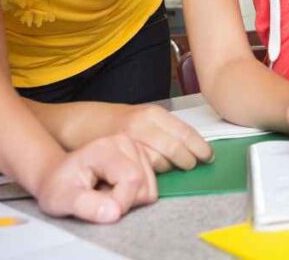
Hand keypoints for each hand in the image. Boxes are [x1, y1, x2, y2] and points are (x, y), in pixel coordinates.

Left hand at [34, 134, 156, 222]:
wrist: (58, 176)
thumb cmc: (58, 187)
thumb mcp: (61, 200)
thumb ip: (86, 206)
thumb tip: (115, 213)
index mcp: (105, 148)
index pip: (131, 179)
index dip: (121, 203)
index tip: (100, 212)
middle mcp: (125, 142)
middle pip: (144, 185)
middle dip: (124, 202)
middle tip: (99, 199)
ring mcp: (136, 148)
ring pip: (150, 188)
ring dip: (130, 200)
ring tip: (105, 194)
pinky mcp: (142, 157)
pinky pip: (150, 187)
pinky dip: (134, 196)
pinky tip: (115, 190)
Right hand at [62, 102, 212, 172]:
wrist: (80, 123)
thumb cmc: (114, 122)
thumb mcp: (143, 117)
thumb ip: (164, 129)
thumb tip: (191, 146)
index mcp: (154, 113)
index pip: (186, 131)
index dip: (200, 147)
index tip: (208, 156)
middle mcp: (144, 123)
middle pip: (177, 148)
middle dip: (189, 160)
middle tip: (193, 167)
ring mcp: (130, 139)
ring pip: (161, 161)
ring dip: (170, 169)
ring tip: (173, 170)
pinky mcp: (118, 153)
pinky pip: (142, 169)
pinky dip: (151, 174)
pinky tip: (152, 174)